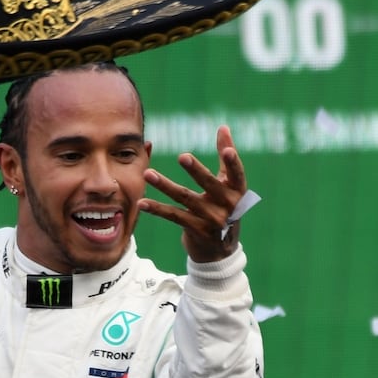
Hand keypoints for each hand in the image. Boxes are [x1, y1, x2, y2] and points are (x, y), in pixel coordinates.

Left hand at [138, 125, 246, 262]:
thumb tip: (223, 127)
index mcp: (237, 191)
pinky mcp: (196, 231)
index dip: (233, 162)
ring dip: (165, 185)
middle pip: (209, 184)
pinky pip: (173, 216)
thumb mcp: (228, 184)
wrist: (220, 251)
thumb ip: (226, 156)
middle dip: (196, 170)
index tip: (227, 151)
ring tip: (148, 174)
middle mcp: (227, 206)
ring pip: (185, 198)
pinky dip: (157, 209)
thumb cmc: (224, 208)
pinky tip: (141, 202)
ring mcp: (211, 220)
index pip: (237, 174)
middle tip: (182, 155)